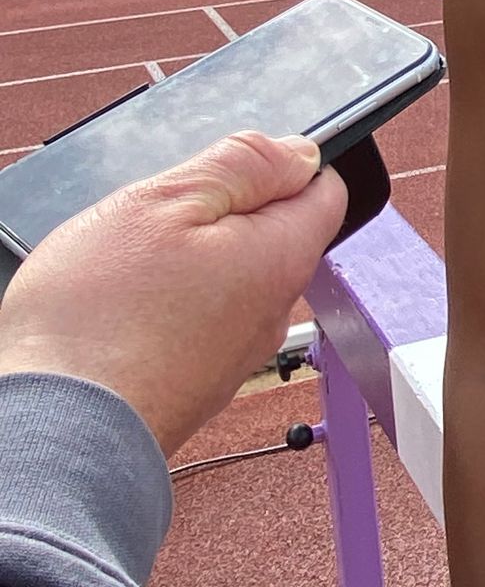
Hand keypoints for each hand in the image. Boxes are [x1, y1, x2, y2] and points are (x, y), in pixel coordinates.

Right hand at [0, 134, 345, 456]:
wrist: (58, 433)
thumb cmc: (98, 320)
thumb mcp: (165, 203)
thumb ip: (242, 167)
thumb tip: (303, 152)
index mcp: (281, 259)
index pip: (324, 191)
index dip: (281, 164)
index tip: (228, 166)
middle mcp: (272, 312)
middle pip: (270, 233)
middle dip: (221, 210)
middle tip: (157, 217)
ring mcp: (234, 354)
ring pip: (226, 276)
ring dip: (185, 257)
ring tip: (128, 265)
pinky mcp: (196, 382)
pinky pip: (194, 319)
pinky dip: (164, 302)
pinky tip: (120, 306)